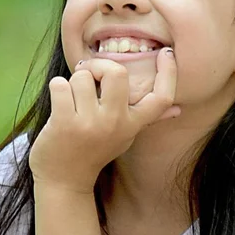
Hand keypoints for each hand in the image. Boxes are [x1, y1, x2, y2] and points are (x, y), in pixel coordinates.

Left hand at [29, 47, 179, 192]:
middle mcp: (115, 123)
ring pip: (82, 76)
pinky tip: (59, 103)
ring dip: (72, 82)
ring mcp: (90, 124)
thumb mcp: (125, 135)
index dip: (169, 72)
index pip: (162, 97)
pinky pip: (60, 84)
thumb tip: (177, 109)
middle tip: (88, 74)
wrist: (64, 180)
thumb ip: (148, 118)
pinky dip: (57, 88)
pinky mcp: (64, 123)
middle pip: (117, 72)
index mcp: (133, 124)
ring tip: (72, 99)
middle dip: (98, 65)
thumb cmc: (94, 150)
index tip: (166, 53)